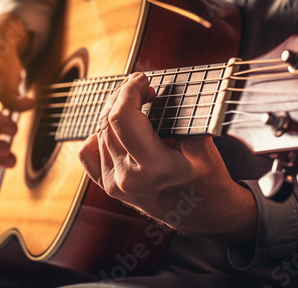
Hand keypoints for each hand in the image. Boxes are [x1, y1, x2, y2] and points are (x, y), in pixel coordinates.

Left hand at [78, 73, 256, 243]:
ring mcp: (114, 185)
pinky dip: (98, 135)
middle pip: (108, 122)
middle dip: (122, 96)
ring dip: (113, 112)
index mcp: (152, 168)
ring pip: (98, 134)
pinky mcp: (109, 188)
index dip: (129, 90)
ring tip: (133, 103)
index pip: (123, 117)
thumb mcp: (203, 150)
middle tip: (141, 86)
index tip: (142, 79)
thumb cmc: (209, 186)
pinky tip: (114, 128)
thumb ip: (182, 120)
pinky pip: (89, 154)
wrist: (206, 218)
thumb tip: (161, 92)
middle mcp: (126, 178)